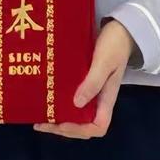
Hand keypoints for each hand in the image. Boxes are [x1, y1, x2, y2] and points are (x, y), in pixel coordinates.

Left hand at [34, 19, 133, 139]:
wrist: (120, 29)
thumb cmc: (114, 45)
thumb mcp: (104, 62)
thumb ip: (93, 82)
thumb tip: (76, 104)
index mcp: (107, 98)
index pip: (98, 126)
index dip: (80, 130)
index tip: (59, 124)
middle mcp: (99, 99)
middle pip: (84, 125)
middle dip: (63, 128)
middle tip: (40, 124)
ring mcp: (93, 91)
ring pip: (77, 113)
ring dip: (59, 118)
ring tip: (39, 115)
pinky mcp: (85, 81)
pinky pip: (72, 98)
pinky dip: (59, 102)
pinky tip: (46, 98)